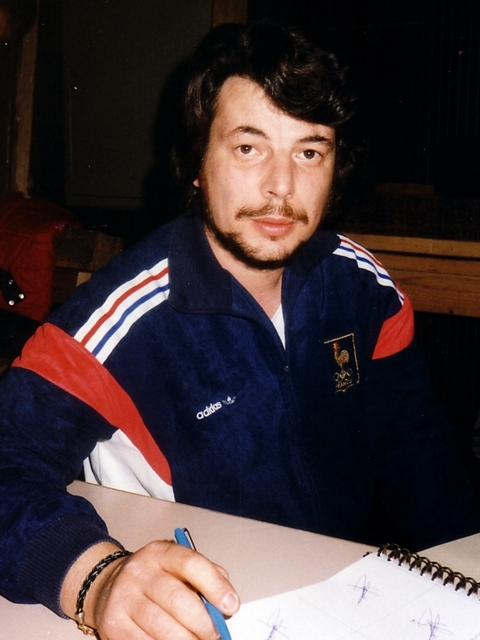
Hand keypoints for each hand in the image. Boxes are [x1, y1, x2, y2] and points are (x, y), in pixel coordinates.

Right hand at [61, 540, 239, 639]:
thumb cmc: (153, 579)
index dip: (215, 586)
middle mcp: (140, 571)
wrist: (109, 586)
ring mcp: (124, 597)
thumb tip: (227, 603)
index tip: (231, 605)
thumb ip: (205, 578)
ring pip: (162, 627)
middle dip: (203, 624)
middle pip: (178, 600)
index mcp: (161, 553)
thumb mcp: (176, 566)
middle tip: (215, 634)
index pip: (192, 564)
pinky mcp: (114, 624)